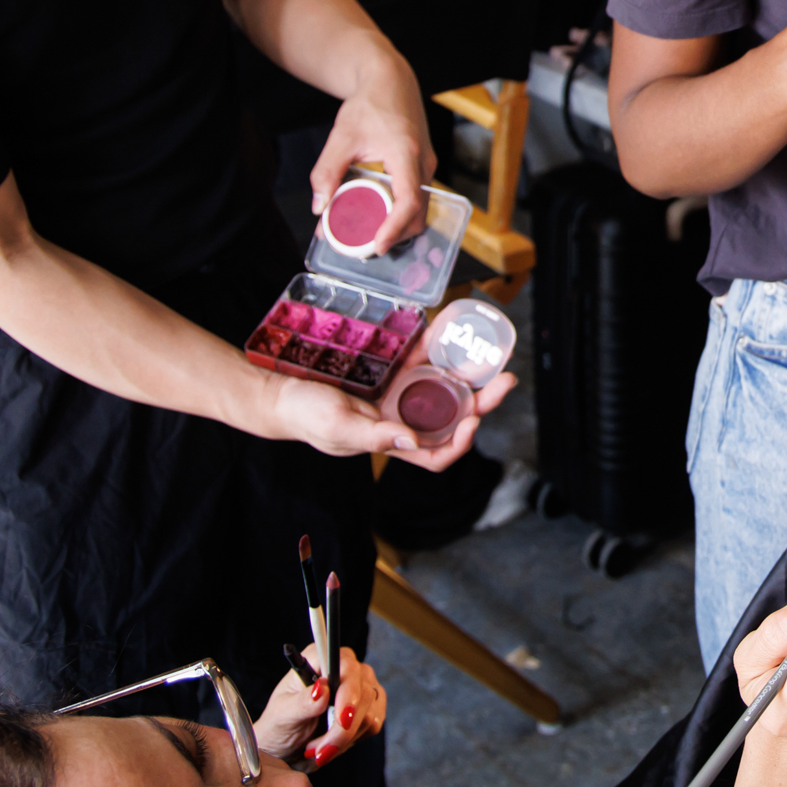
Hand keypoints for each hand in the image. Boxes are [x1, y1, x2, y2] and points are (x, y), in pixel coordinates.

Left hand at [255, 644, 385, 766]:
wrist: (287, 747)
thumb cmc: (280, 725)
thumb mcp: (283, 715)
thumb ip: (303, 702)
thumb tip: (322, 689)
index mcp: (319, 659)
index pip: (345, 665)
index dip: (348, 690)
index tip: (342, 719)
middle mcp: (344, 668)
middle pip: (361, 693)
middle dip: (342, 729)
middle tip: (320, 750)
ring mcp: (360, 686)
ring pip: (369, 712)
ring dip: (344, 738)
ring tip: (318, 748)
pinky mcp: (369, 707)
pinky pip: (373, 724)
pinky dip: (352, 741)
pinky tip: (332, 745)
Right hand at [264, 368, 515, 467]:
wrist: (282, 391)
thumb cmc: (305, 416)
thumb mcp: (337, 428)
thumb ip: (374, 436)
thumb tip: (412, 442)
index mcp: (392, 443)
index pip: (436, 454)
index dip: (459, 443)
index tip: (472, 422)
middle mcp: (401, 422)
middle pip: (451, 417)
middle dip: (481, 401)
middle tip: (505, 378)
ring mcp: (397, 397)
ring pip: (442, 388)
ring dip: (466, 373)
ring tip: (488, 353)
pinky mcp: (390, 374)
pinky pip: (419, 361)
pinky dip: (434, 348)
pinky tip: (448, 332)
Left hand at [308, 49, 433, 249]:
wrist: (390, 81)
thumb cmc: (369, 104)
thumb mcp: (341, 137)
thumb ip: (327, 172)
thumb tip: (319, 207)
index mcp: (405, 153)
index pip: (407, 200)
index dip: (394, 227)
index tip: (378, 245)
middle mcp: (423, 162)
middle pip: (418, 211)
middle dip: (397, 234)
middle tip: (368, 247)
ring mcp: (427, 164)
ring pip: (420, 207)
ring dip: (400, 224)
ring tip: (372, 234)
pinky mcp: (423, 165)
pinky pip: (417, 196)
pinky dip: (402, 211)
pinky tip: (380, 214)